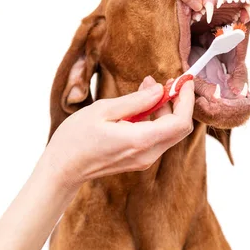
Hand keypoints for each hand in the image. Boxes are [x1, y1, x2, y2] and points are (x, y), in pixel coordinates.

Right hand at [44, 76, 194, 188]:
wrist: (62, 169)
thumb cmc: (76, 138)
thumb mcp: (103, 110)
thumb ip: (136, 100)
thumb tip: (160, 90)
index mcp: (141, 140)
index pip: (181, 122)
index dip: (187, 99)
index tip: (184, 80)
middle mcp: (148, 153)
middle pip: (180, 128)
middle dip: (180, 102)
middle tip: (167, 81)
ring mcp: (145, 159)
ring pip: (170, 131)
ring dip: (167, 108)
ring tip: (148, 86)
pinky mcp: (140, 159)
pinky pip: (158, 136)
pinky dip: (157, 118)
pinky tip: (142, 104)